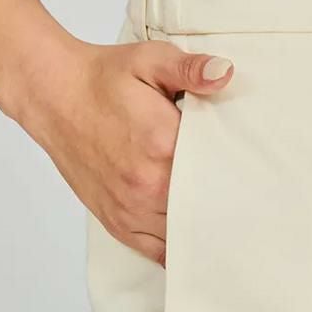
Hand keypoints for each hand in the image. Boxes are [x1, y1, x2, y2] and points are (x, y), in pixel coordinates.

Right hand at [12, 38, 233, 266]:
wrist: (54, 96)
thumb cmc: (103, 80)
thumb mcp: (150, 60)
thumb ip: (191, 69)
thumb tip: (226, 74)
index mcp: (163, 145)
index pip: (219, 174)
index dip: (240, 178)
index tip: (257, 177)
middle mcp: (148, 185)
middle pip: (206, 211)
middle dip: (227, 208)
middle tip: (251, 206)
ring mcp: (131, 209)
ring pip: (184, 236)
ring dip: (204, 231)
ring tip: (227, 225)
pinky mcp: (116, 221)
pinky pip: (157, 252)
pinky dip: (177, 249)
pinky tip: (193, 241)